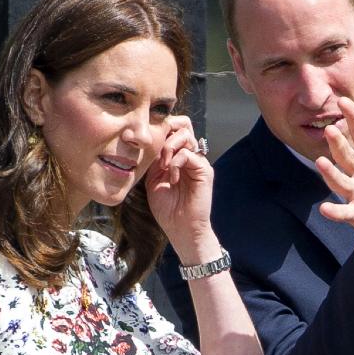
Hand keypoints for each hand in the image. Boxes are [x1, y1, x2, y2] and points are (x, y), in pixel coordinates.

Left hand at [145, 115, 219, 262]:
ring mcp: (198, 162)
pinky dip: (177, 162)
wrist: (181, 228)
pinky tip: (172, 177)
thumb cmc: (167, 209)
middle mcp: (190, 156)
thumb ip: (155, 160)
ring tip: (163, 165)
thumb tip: (153, 142)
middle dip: (167, 131)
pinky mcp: (205, 171)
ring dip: (169, 147)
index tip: (148, 142)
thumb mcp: (154, 179)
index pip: (174, 130)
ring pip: (186, 135)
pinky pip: (190, 154)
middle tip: (158, 151)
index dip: (162, 130)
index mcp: (178, 157)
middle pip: (183, 125)